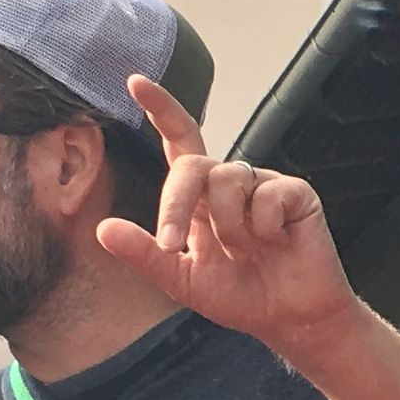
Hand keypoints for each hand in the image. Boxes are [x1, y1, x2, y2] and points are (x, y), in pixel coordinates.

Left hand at [97, 75, 363, 352]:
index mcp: (200, 197)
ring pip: (227, 181)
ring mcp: (264, 184)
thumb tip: (103, 229)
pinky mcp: (296, 192)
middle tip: (175, 246)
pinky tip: (279, 242)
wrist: (291, 318)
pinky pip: (268, 197)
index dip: (161, 108)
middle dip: (175, 203)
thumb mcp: (183, 280)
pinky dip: (267, 229)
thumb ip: (146, 254)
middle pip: (192, 164)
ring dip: (229, 227)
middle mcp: (229, 182)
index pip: (178, 143)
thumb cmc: (241, 295)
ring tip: (247, 251)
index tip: (135, 81)